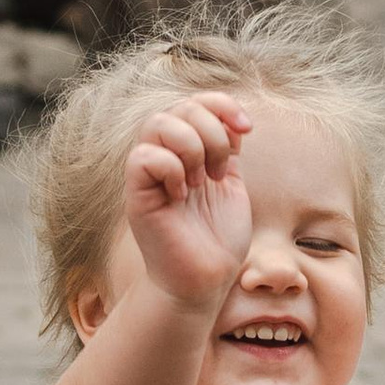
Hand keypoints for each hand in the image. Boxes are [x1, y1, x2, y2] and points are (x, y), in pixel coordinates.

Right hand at [124, 93, 253, 309]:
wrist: (206, 282)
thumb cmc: (218, 241)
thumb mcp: (233, 186)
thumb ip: (228, 150)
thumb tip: (232, 121)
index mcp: (189, 151)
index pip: (196, 103)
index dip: (222, 104)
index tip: (247, 129)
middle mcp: (167, 156)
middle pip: (180, 107)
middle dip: (212, 131)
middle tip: (222, 171)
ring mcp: (150, 173)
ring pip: (158, 122)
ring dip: (192, 147)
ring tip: (203, 182)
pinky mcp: (137, 194)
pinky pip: (144, 156)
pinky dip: (170, 168)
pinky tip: (182, 194)